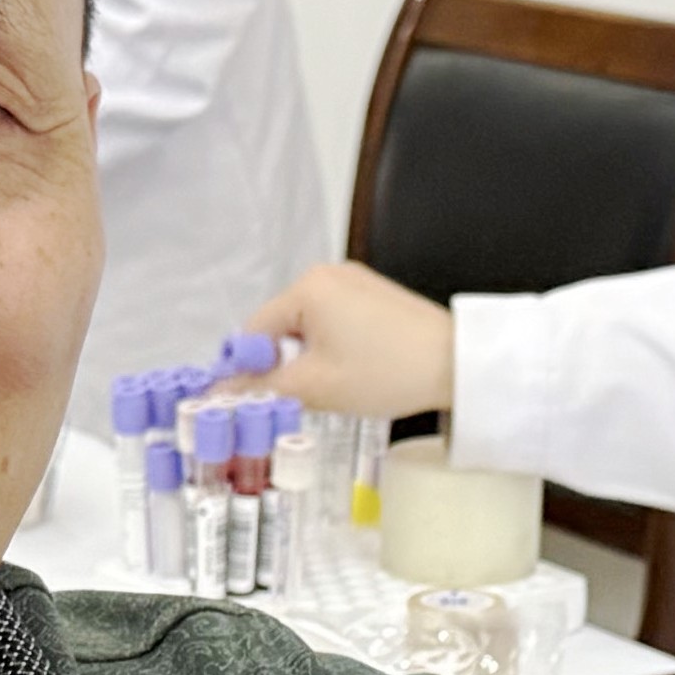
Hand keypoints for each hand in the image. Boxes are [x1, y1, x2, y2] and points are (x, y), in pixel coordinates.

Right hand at [242, 262, 454, 417]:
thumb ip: (261, 387)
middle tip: (299, 398)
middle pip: (279, 327)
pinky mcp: (373, 296)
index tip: (253, 399)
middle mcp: (327, 274)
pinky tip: (351, 372)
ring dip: (307, 359)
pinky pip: (333, 322)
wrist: (457, 364)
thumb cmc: (388, 372)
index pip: (253, 331)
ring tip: (331, 387)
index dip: (247, 369)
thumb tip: (217, 394)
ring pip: (307, 327)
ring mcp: (353, 282)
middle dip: (282, 364)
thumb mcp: (315, 386)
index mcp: (307, 287)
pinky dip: (331, 348)